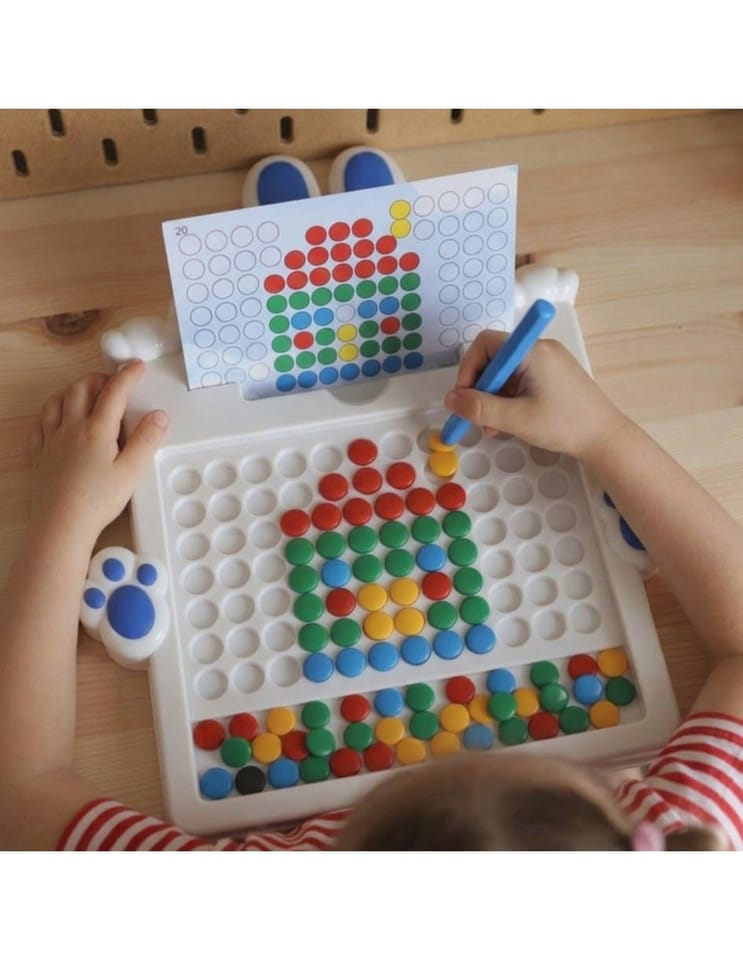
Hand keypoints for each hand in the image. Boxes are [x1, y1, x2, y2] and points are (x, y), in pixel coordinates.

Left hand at [30, 360, 167, 540]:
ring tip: (87, 393)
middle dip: (99, 378)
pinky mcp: (39, 453)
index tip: (138, 366)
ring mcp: (51, 439)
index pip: (114, 391)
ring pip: (58, 400)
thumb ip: (146, 441)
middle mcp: (71, 427)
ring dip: (73, 389)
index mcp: (97, 430)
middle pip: (81, 388)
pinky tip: (59, 418)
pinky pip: (41, 422)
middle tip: (113, 382)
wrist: (60, 525)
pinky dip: (52, 411)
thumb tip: (159, 416)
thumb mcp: (131, 473)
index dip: (127, 374)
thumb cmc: (96, 501)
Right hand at [444, 332, 628, 459]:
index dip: (468, 369)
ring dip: (493, 399)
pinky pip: (520, 380)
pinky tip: (509, 422)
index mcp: (532, 351)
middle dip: (480, 389)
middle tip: (478, 418)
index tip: (464, 398)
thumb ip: (480, 408)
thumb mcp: (516, 419)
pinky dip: (508, 399)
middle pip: (494, 359)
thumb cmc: (565, 425)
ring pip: (506, 373)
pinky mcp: (553, 375)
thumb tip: (451, 400)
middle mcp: (539, 349)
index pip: (485, 344)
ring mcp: (548, 362)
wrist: (606, 439)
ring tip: (495, 427)